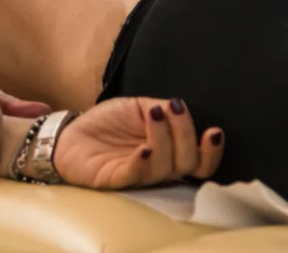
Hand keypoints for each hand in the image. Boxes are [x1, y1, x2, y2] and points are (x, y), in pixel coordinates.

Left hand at [54, 97, 223, 189]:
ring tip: (153, 113)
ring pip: (165, 168)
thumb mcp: (139, 106)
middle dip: (185, 134)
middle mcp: (158, 167)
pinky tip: (144, 146)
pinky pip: (135, 175)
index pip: (199, 161)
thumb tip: (180, 108)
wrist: (72, 132)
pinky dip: (143, 161)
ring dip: (164, 138)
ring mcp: (138, 175)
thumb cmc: (108, 121)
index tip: (214, 132)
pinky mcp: (115, 180)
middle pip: (188, 163)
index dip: (212, 152)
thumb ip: (162, 109)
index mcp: (169, 151)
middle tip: (172, 109)